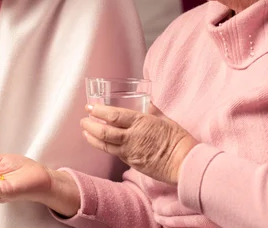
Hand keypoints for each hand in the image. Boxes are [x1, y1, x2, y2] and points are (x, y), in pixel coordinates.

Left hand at [81, 103, 198, 183]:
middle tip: (83, 120)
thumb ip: (153, 111)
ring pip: (105, 145)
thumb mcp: (165, 119)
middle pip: (104, 132)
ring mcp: (131, 152)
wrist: (184, 163)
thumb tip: (147, 103)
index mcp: (140, 123)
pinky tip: (101, 143)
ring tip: (85, 132)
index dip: (99, 111)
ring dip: (93, 138)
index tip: (90, 107)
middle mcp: (132, 138)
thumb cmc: (178, 139)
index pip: (114, 116)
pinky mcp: (133, 163)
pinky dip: (105, 147)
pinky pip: (115, 153)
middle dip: (90, 125)